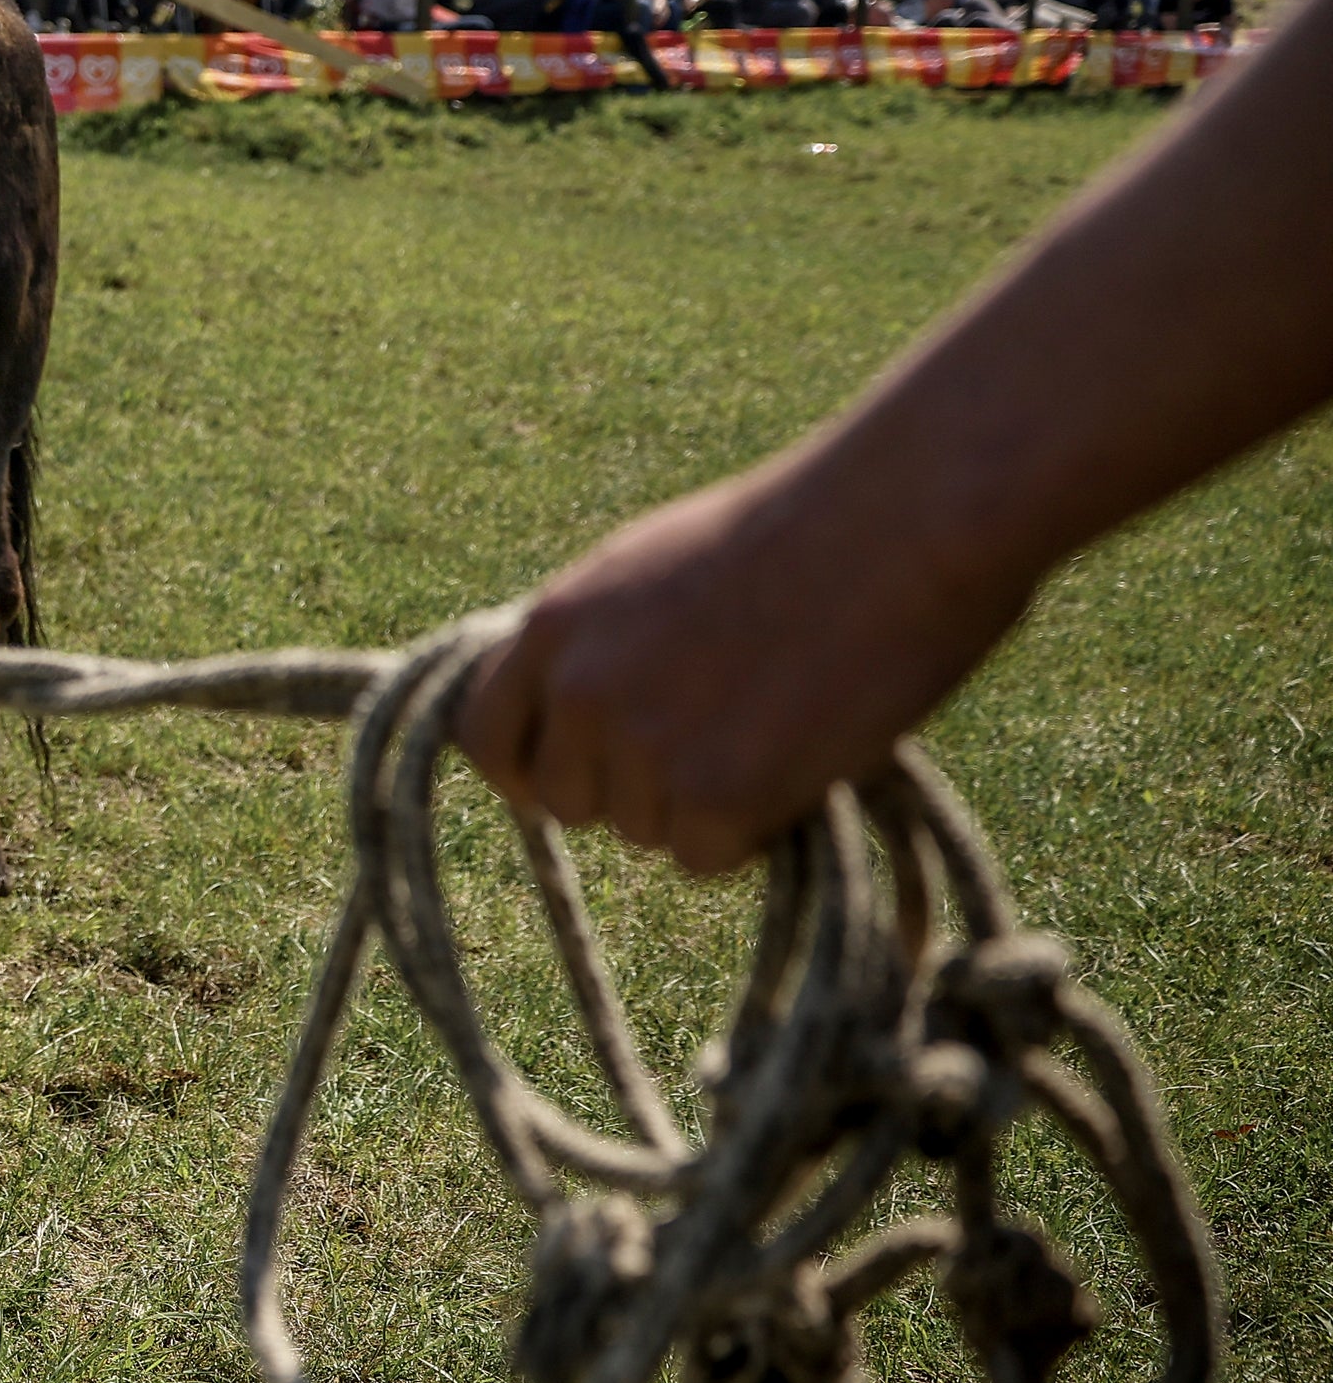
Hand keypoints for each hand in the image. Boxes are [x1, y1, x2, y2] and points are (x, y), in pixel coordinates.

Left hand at [458, 456, 1029, 874]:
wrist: (899, 525)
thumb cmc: (798, 535)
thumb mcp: (651, 569)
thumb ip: (597, 644)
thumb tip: (571, 714)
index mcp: (554, 624)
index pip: (483, 736)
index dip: (528, 769)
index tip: (570, 781)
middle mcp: (580, 689)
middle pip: (568, 800)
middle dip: (630, 791)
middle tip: (714, 747)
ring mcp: (643, 745)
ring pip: (645, 832)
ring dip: (702, 807)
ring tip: (775, 728)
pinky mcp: (716, 794)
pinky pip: (707, 857)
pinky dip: (753, 832)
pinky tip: (800, 762)